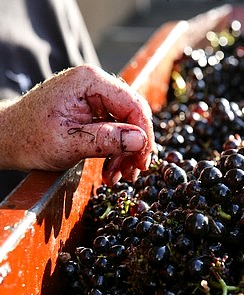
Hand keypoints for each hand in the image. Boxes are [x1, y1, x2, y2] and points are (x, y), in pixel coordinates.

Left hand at [0, 64, 154, 184]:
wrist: (8, 139)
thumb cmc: (29, 138)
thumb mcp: (68, 143)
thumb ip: (106, 140)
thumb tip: (140, 140)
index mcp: (89, 82)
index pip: (133, 104)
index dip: (143, 134)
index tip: (142, 161)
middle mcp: (94, 85)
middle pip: (133, 114)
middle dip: (135, 147)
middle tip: (132, 173)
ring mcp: (93, 98)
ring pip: (126, 125)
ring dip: (125, 153)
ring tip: (116, 176)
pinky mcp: (91, 112)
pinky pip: (114, 130)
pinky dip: (115, 151)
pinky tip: (110, 169)